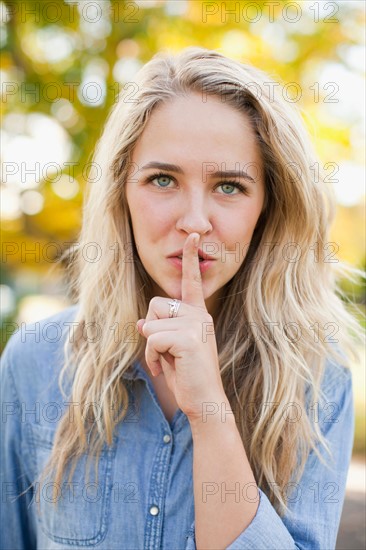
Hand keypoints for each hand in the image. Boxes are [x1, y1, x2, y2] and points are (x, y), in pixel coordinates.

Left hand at [136, 233, 225, 420]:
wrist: (204, 401)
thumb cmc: (187, 376)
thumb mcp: (169, 350)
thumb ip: (158, 331)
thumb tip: (141, 324)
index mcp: (198, 314)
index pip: (192, 281)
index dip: (190, 258)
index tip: (193, 235)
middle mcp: (199, 314)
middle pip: (155, 303)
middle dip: (151, 328)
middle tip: (165, 352)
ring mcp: (196, 325)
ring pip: (150, 321)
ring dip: (151, 346)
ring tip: (167, 361)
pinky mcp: (188, 338)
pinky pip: (152, 337)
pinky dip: (152, 356)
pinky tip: (164, 368)